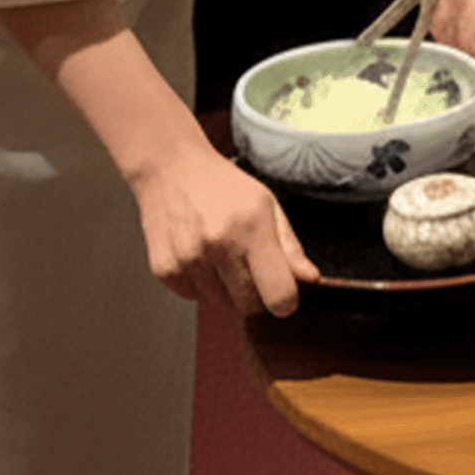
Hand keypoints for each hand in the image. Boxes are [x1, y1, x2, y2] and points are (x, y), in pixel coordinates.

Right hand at [127, 140, 319, 315]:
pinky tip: (202, 257)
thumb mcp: (268, 205)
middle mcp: (217, 245)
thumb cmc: (224, 186)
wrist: (171, 169)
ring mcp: (187, 259)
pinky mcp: (163, 269)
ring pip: (221, 303)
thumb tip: (310, 279)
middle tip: (254, 267)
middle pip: (249, 305)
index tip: (287, 296)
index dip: (287, 301)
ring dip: (228, 289)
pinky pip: (194, 297)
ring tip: (224, 255)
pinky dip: (203, 285)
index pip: (277, 294)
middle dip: (258, 295)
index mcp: (251, 227)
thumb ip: (290, 247)